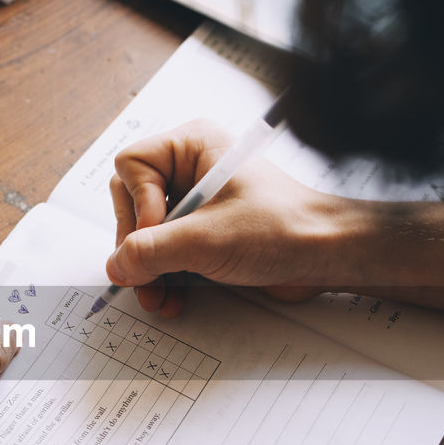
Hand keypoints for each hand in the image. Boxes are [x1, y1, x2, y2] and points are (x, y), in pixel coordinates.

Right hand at [107, 120, 355, 316]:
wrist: (328, 256)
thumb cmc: (282, 228)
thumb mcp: (206, 240)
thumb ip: (151, 252)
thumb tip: (115, 266)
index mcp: (192, 146)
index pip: (130, 167)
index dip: (137, 206)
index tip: (158, 235)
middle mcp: (191, 169)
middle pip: (132, 204)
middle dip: (137, 247)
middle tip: (145, 277)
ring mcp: (198, 203)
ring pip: (147, 234)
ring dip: (148, 270)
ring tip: (156, 298)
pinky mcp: (206, 233)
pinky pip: (168, 253)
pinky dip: (165, 277)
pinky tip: (172, 298)